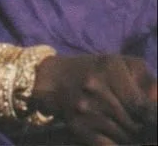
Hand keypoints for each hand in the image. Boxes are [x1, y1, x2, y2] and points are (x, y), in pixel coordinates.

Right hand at [34, 54, 156, 145]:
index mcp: (110, 68)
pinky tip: (120, 139)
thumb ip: (146, 81)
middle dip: (143, 129)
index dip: (152, 118)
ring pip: (124, 137)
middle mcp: (95, 87)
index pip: (142, 105)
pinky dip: (117, 145)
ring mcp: (84, 109)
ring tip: (131, 132)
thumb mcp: (124, 66)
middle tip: (143, 128)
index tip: (153, 122)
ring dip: (131, 138)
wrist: (56, 78)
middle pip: (135, 124)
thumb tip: (157, 101)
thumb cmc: (98, 71)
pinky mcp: (77, 126)